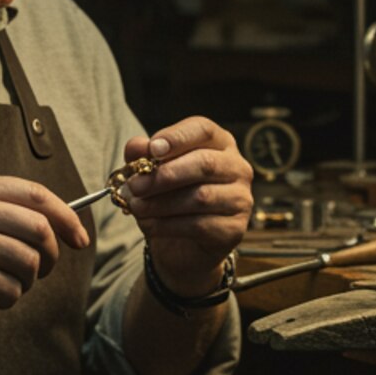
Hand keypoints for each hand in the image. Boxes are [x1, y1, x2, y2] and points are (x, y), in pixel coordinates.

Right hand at [0, 171, 90, 327]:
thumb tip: (48, 225)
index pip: (36, 193)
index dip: (66, 217)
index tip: (79, 237)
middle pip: (41, 229)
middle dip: (49, 257)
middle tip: (37, 270)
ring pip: (30, 263)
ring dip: (25, 282)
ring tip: (2, 284)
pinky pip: (11, 290)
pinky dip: (6, 300)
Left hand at [121, 118, 251, 294]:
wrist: (183, 244)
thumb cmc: (172, 197)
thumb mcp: (153, 172)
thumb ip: (144, 156)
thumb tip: (136, 147)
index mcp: (219, 144)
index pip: (204, 130)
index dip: (177, 137)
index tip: (152, 149)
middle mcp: (237, 168)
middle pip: (205, 163)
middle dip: (165, 175)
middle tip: (135, 185)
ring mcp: (240, 199)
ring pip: (201, 197)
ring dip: (161, 203)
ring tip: (136, 207)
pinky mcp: (234, 229)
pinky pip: (199, 225)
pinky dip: (167, 225)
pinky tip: (148, 224)